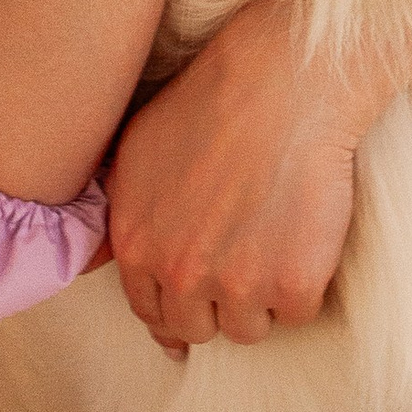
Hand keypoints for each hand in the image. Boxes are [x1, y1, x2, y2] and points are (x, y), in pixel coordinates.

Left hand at [105, 0, 374, 352]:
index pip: (149, 311)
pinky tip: (303, 239)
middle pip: (196, 330)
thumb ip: (121, 211)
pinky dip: (303, 286)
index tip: (195, 299)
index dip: (174, 306)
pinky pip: (297, 313)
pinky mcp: (294, 283)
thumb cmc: (209, 104)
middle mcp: (181, 273)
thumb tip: (109, 259)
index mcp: (138, 246)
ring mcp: (238, 283)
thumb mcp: (135, 151)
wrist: (281, 82)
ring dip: (260, 299)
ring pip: (248, 329)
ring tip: (272, 245)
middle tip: (238, 269)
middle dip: (214, 305)